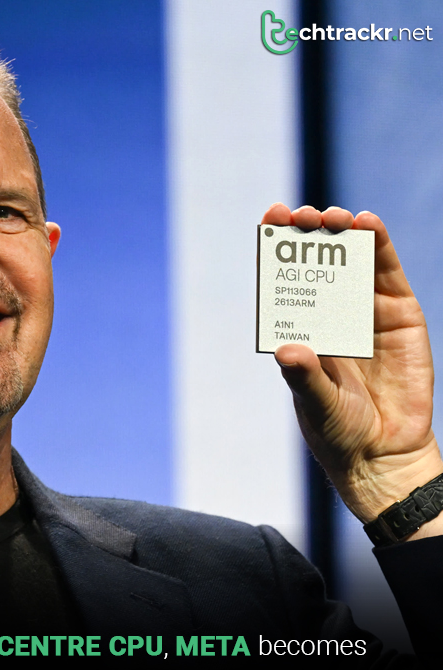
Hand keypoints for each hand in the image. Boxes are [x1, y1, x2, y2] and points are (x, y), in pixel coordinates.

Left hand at [263, 203, 442, 538]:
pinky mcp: (401, 318)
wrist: (384, 453)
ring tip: (331, 216)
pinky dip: (378, 247)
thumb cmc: (340, 430)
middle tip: (298, 216)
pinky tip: (366, 225)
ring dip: (342, 233)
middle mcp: (331, 316)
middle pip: (318, 264)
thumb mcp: (316, 403)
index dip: (279, 250)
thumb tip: (288, 350)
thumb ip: (305, 378)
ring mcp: (366, 314)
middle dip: (309, 235)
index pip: (287, 282)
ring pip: (352, 262)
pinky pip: (387, 275)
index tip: (269, 220)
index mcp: (303, 330)